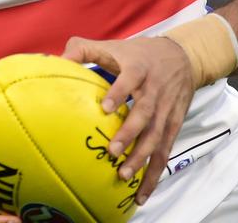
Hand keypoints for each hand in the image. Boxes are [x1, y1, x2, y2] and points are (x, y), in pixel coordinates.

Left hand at [62, 35, 195, 205]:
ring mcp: (166, 111)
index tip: (104, 108)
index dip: (119, 93)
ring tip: (123, 175)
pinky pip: (164, 151)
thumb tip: (55, 60)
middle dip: (130, 133)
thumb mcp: (112, 46)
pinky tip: (142, 192)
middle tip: (112, 150)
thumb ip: (82, 50)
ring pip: (156, 136)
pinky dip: (155, 173)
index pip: (129, 80)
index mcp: (138, 69)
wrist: (182, 57)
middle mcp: (155, 91)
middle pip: (145, 113)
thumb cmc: (138, 54)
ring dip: (142, 158)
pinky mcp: (174, 125)